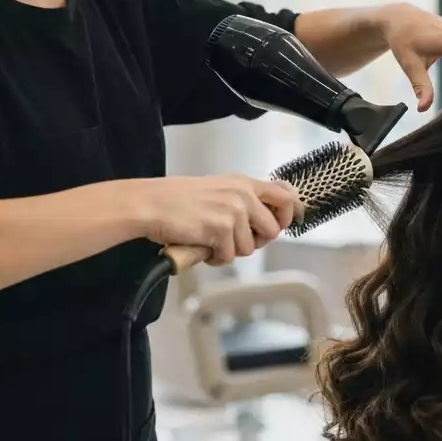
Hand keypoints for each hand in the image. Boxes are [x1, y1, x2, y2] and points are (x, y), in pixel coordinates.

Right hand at [132, 175, 304, 265]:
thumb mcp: (217, 188)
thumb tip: (265, 217)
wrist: (151, 204)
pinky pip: (230, 256)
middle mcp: (242, 195)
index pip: (285, 195)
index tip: (287, 223)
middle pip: (273, 229)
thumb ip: (241, 198)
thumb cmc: (178, 199)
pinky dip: (216, 257)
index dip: (290, 213)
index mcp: (243, 183)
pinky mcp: (221, 229)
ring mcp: (233, 212)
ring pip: (250, 248)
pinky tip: (202, 247)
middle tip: (237, 241)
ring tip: (211, 242)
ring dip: (231, 251)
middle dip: (258, 241)